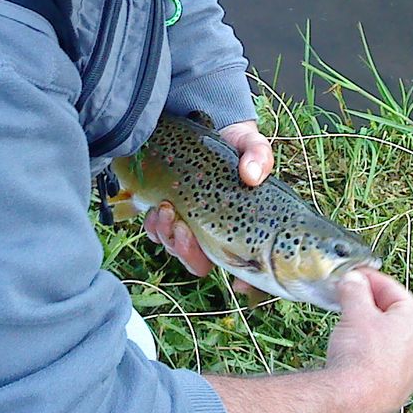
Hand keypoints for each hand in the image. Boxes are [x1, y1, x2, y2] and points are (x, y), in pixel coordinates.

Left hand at [143, 119, 273, 291]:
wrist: (207, 127)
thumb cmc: (237, 145)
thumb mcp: (253, 146)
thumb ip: (258, 156)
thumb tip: (251, 175)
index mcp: (239, 227)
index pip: (247, 265)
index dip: (246, 282)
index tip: (240, 285)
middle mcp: (214, 232)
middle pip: (200, 264)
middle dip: (187, 252)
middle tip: (183, 227)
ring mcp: (190, 223)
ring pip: (175, 249)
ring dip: (167, 235)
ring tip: (166, 209)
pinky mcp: (169, 211)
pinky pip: (156, 231)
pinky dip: (155, 225)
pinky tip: (159, 207)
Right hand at [323, 268, 412, 412]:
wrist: (355, 404)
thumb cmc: (362, 354)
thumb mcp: (355, 311)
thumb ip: (355, 290)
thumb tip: (353, 281)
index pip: (394, 291)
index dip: (370, 279)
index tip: (352, 275)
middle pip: (394, 315)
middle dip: (369, 304)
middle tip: (346, 297)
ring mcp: (411, 373)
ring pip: (389, 340)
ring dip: (369, 329)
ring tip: (346, 325)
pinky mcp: (397, 391)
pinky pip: (384, 362)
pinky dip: (369, 352)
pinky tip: (352, 354)